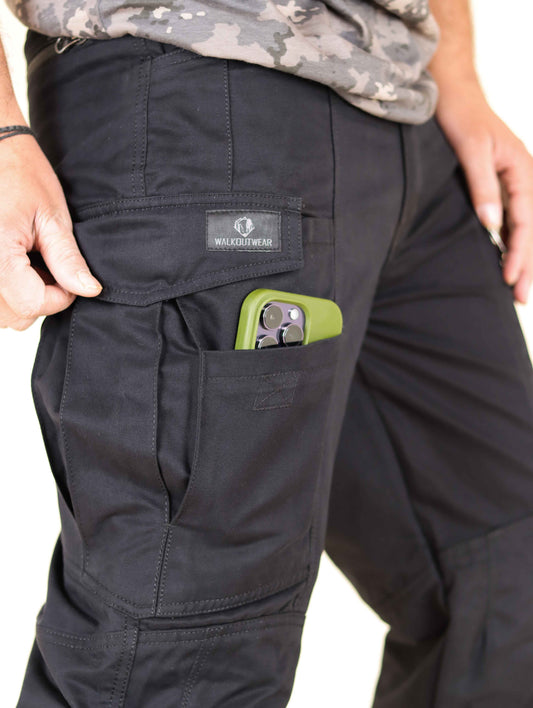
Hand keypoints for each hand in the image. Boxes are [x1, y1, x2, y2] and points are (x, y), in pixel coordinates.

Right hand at [0, 131, 101, 330]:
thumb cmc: (22, 176)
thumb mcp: (52, 217)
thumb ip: (68, 260)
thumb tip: (89, 291)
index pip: (31, 305)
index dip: (59, 297)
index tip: (68, 276)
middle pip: (15, 315)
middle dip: (40, 299)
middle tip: (49, 267)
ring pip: (2, 312)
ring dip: (21, 297)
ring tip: (31, 263)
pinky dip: (7, 290)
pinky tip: (17, 265)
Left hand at [434, 78, 532, 303]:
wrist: (453, 90)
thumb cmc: (461, 116)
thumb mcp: (471, 151)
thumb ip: (482, 188)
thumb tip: (491, 226)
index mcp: (522, 171)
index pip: (525, 222)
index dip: (519, 253)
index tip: (509, 279)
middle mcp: (523, 177)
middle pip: (530, 229)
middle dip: (528, 264)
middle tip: (523, 298)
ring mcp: (514, 180)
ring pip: (525, 226)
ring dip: (523, 256)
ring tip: (520, 286)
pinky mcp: (501, 182)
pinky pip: (514, 217)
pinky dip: (512, 240)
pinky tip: (507, 257)